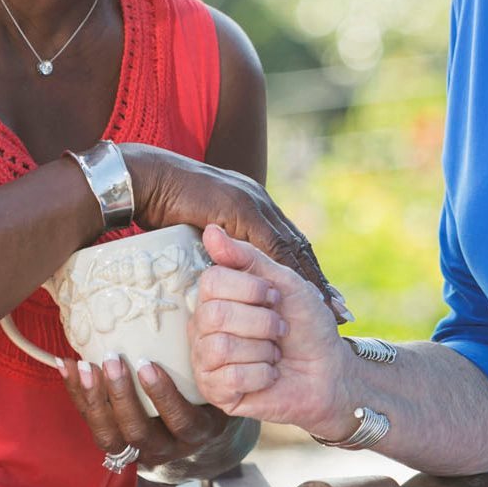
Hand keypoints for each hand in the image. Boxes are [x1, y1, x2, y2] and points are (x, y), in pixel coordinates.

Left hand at [60, 353, 230, 471]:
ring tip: (83, 366)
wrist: (195, 432)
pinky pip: (91, 424)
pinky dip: (77, 396)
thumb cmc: (208, 392)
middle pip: (138, 432)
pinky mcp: (114, 444)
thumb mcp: (216, 380)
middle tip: (112, 359)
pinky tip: (67, 365)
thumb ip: (206, 357)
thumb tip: (195, 304)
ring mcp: (137, 451)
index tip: (148, 364)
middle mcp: (166, 449)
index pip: (180, 419)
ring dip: (94, 400)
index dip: (163, 395)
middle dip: (121, 396)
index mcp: (196, 432)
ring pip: (109, 437)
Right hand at [121, 144, 350, 321]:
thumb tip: (226, 266)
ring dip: (310, 279)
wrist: (148, 178)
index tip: (324, 298)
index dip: (305, 270)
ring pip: (291, 247)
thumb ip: (220, 241)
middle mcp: (259, 202)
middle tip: (339, 309)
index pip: (286, 243)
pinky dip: (287, 271)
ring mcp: (252, 203)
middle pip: (296, 246)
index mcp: (252, 204)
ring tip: (328, 309)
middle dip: (317, 279)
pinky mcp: (239, 209)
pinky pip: (270, 245)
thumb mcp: (200, 225)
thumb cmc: (166, 201)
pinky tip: (296, 292)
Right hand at [190, 224, 358, 438]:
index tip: (274, 297)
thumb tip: (211, 230)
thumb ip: (248, 258)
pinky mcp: (216, 392)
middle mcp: (204, 326)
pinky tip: (269, 375)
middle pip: (214, 315)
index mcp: (217, 296)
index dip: (250, 289)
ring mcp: (206, 360)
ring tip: (274, 353)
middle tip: (279, 329)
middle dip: (261, 322)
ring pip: (220, 347)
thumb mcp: (284, 282)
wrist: (329, 370)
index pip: (211, 282)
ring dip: (262, 349)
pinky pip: (229, 378)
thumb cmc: (306, 324)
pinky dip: (261, 375)